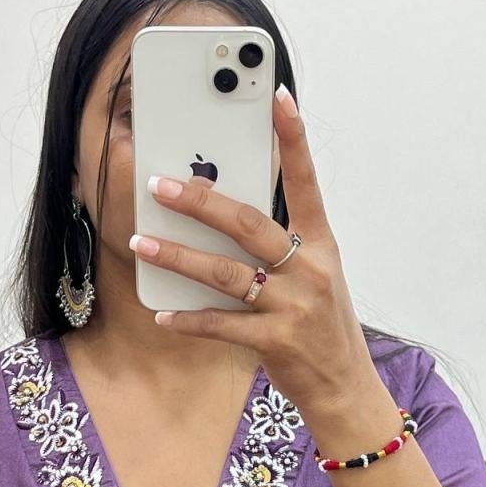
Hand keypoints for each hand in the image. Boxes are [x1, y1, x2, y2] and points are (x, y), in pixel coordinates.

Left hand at [128, 82, 382, 419]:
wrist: (344, 388)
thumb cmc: (323, 329)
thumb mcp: (316, 279)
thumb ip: (280, 249)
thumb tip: (225, 220)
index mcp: (320, 246)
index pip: (307, 183)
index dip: (293, 140)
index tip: (278, 98)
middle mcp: (309, 269)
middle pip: (248, 224)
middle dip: (200, 201)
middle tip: (161, 185)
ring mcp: (293, 306)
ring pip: (225, 273)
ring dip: (178, 257)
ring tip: (141, 243)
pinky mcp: (275, 341)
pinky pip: (221, 324)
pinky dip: (189, 319)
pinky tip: (163, 314)